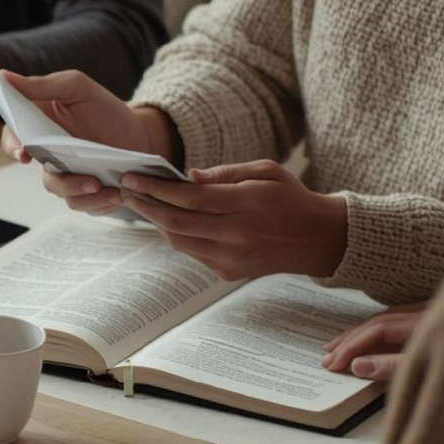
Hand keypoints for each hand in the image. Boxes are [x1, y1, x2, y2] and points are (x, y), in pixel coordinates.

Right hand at [0, 70, 179, 213]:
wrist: (140, 137)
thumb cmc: (107, 110)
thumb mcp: (78, 88)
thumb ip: (43, 84)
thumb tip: (3, 77)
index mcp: (39, 123)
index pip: (13, 134)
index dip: (12, 144)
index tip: (23, 152)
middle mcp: (46, 150)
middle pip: (36, 171)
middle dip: (51, 175)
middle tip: (68, 174)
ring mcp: (62, 172)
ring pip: (57, 188)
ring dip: (77, 189)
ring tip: (100, 184)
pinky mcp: (81, 191)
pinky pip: (79, 202)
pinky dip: (96, 201)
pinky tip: (115, 193)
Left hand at [119, 160, 348, 279]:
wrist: (317, 239)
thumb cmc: (290, 197)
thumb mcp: (265, 171)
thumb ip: (224, 173)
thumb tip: (186, 177)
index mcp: (247, 205)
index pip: (190, 198)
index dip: (156, 188)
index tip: (132, 179)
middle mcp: (237, 235)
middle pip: (176, 222)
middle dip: (145, 206)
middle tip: (125, 191)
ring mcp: (231, 258)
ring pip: (178, 241)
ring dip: (156, 222)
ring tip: (141, 203)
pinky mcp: (228, 272)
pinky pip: (191, 252)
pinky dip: (176, 235)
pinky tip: (167, 220)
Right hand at [321, 302, 428, 380]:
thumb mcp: (429, 370)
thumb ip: (392, 366)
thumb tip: (357, 365)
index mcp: (423, 322)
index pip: (377, 330)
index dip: (353, 346)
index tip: (335, 364)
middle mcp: (425, 314)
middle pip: (379, 322)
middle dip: (351, 340)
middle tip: (328, 357)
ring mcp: (431, 317)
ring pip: (387, 321)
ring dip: (361, 335)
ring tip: (339, 347)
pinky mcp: (437, 325)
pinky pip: (399, 323)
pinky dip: (378, 334)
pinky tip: (371, 343)